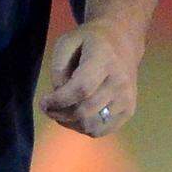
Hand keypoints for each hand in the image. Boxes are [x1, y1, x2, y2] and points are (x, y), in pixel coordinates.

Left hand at [39, 18, 142, 136]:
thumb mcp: (67, 42)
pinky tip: (75, 116)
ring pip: (93, 126)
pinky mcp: (129, 110)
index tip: (43, 102)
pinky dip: (84, 128)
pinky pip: (102, 130)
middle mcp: (120, 81)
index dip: (59, 100)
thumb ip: (59, 67)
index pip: (81, 88)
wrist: (122, 41)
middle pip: (86, 111)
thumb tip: (59, 94)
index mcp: (104, 59)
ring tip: (60, 112)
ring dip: (71, 124)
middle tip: (48, 108)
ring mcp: (127, 98)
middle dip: (60, 114)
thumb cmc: (89, 41)